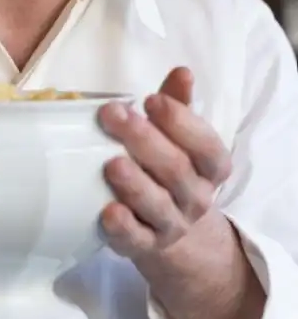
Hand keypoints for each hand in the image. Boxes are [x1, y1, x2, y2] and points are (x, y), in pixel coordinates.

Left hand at [98, 67, 231, 260]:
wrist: (168, 227)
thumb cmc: (168, 165)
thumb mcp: (177, 135)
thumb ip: (177, 104)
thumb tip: (183, 71)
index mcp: (210, 167)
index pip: (206, 145)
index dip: (180, 122)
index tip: (151, 99)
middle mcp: (196, 197)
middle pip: (175, 169)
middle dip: (144, 140)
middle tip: (113, 114)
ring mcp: (172, 225)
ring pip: (158, 206)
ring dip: (135, 184)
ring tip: (112, 163)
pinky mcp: (144, 246)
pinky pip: (136, 240)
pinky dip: (123, 228)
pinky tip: (108, 211)